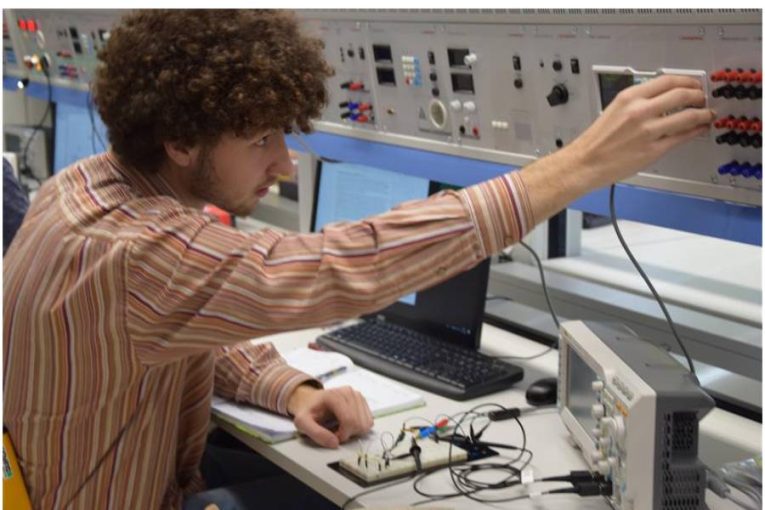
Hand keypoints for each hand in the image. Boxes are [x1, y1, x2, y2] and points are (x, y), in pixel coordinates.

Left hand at [287, 384, 373, 447]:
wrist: (310, 400)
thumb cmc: (307, 410)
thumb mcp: (302, 423)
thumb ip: (316, 434)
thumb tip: (334, 443)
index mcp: (333, 395)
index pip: (349, 420)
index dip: (342, 435)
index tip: (333, 436)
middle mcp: (348, 392)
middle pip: (359, 423)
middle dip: (348, 434)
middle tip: (336, 432)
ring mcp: (356, 395)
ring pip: (366, 423)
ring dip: (354, 431)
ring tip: (341, 428)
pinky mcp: (362, 400)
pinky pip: (369, 420)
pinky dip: (359, 427)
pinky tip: (347, 424)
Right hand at [566, 74, 715, 187]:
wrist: (584, 163)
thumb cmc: (595, 141)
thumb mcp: (614, 110)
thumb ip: (637, 103)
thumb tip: (660, 99)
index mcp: (629, 98)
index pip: (667, 80)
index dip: (687, 80)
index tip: (693, 84)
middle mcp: (639, 111)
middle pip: (682, 94)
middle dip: (698, 95)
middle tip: (702, 98)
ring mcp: (648, 131)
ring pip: (687, 116)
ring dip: (702, 114)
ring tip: (706, 114)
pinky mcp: (653, 150)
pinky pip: (682, 137)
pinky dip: (695, 131)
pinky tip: (698, 129)